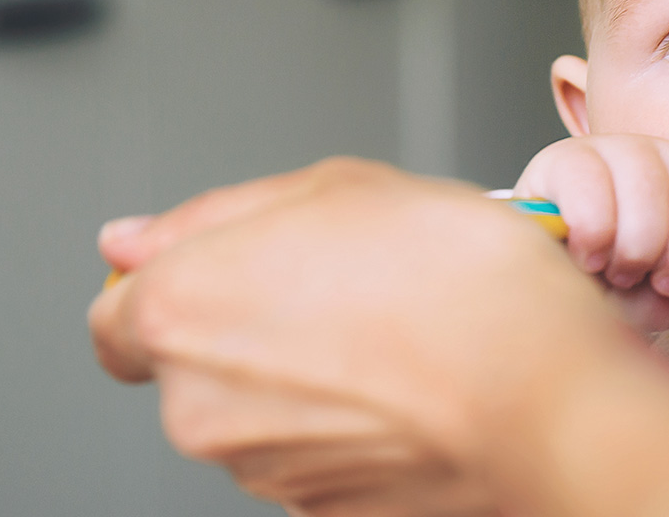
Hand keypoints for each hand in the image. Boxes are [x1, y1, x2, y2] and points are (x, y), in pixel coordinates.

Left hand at [87, 157, 668, 516]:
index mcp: (179, 310)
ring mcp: (262, 469)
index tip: (244, 270)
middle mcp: (197, 403)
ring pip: (263, 414)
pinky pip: (323, 456)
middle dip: (260, 328)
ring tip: (404, 333)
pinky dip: (357, 427)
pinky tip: (419, 386)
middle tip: (353, 285)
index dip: (183, 283)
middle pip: (197, 364)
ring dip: (315, 377)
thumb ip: (222, 213)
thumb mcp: (346, 185)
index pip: (118, 313)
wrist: (550, 395)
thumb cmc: (463, 284)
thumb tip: (135, 242)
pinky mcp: (324, 511)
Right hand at [514, 135, 668, 330]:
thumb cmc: (615, 290)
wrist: (549, 292)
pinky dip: (595, 235)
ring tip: (618, 271)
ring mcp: (611, 149)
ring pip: (648, 187)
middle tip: (655, 280)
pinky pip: (592, 187)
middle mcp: (661, 153)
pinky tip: (587, 257)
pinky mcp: (562, 159)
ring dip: (636, 248)